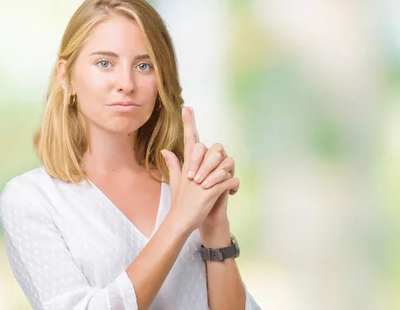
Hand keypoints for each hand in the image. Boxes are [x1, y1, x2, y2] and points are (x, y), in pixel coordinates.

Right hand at [160, 107, 238, 231]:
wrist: (180, 222)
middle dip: (219, 159)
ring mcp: (203, 179)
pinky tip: (231, 193)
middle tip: (217, 175)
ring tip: (225, 186)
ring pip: (225, 164)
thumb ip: (172, 164)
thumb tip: (165, 150)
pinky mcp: (212, 190)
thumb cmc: (180, 203)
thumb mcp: (174, 181)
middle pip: (213, 149)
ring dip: (228, 174)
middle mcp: (195, 169)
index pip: (188, 139)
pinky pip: (230, 179)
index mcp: (188, 165)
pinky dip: (234, 186)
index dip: (188, 123)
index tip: (187, 108)